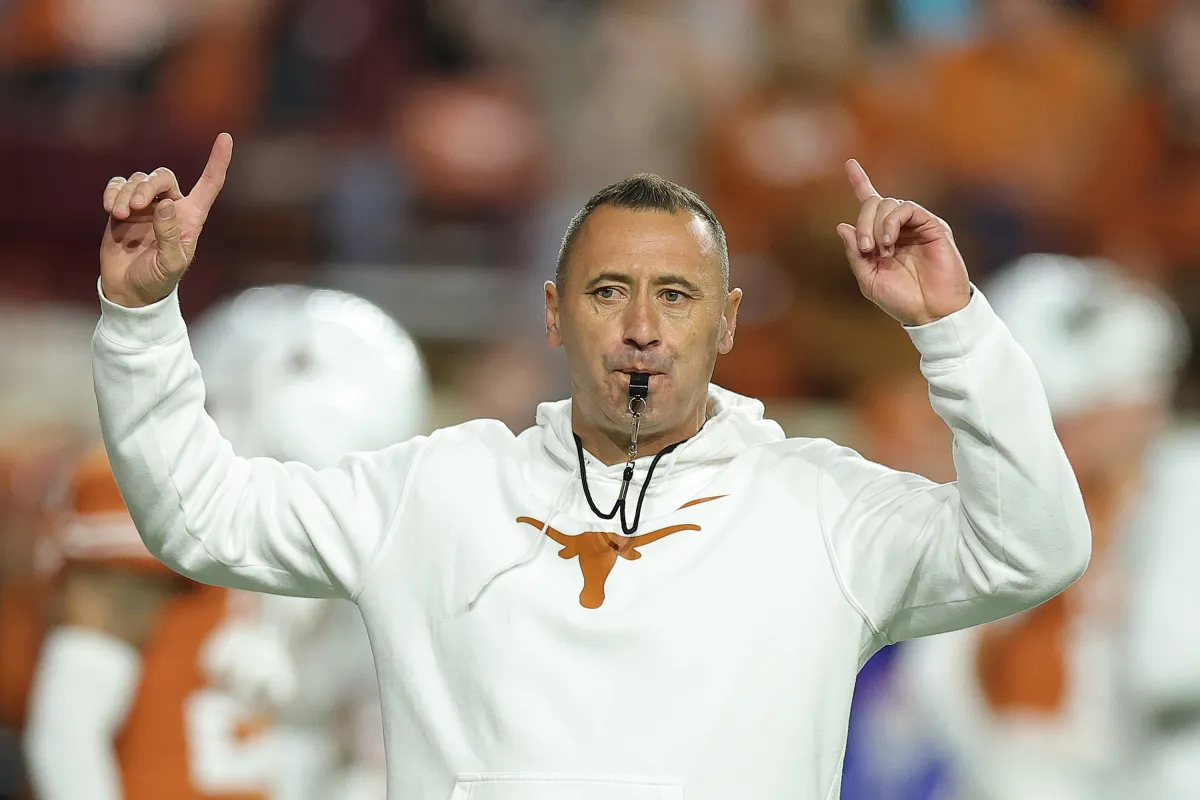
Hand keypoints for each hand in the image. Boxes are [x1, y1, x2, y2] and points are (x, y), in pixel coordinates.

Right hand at [99, 133, 232, 307]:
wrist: (130, 290)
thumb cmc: (158, 280)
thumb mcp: (170, 263)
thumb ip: (170, 235)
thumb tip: (166, 204)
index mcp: (191, 218)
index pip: (209, 184)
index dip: (218, 161)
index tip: (225, 137)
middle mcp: (171, 207)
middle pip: (163, 176)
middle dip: (149, 185)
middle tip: (136, 206)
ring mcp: (146, 207)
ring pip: (138, 180)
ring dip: (128, 192)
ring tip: (120, 213)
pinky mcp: (122, 208)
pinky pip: (118, 186)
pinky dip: (113, 192)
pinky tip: (110, 208)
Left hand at [836, 159, 970, 326]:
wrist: (931, 311)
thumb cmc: (901, 300)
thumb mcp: (868, 279)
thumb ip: (854, 254)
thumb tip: (842, 226)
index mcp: (882, 238)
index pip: (870, 204)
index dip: (860, 182)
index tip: (849, 163)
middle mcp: (899, 228)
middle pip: (873, 203)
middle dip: (863, 222)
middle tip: (864, 249)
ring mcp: (916, 225)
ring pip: (888, 204)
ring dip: (876, 226)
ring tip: (880, 251)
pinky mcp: (932, 225)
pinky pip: (906, 209)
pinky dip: (891, 223)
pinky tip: (889, 243)